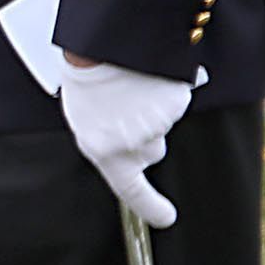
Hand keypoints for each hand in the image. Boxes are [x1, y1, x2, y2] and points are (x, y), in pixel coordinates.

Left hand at [60, 57, 187, 228]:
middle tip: (124, 108)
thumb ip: (109, 140)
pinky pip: (177, 99)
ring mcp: (156, 125)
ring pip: (162, 124)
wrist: (100, 46)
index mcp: (104, 152)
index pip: (129, 189)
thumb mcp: (87, 119)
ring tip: (128, 86)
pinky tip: (148, 76)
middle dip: (144, 134)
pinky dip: (169, 89)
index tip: (165, 219)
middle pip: (152, 151)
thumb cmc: (87, 79)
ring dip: (152, 109)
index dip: (149, 207)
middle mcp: (132, 145)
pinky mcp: (175, 104)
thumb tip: (130, 149)